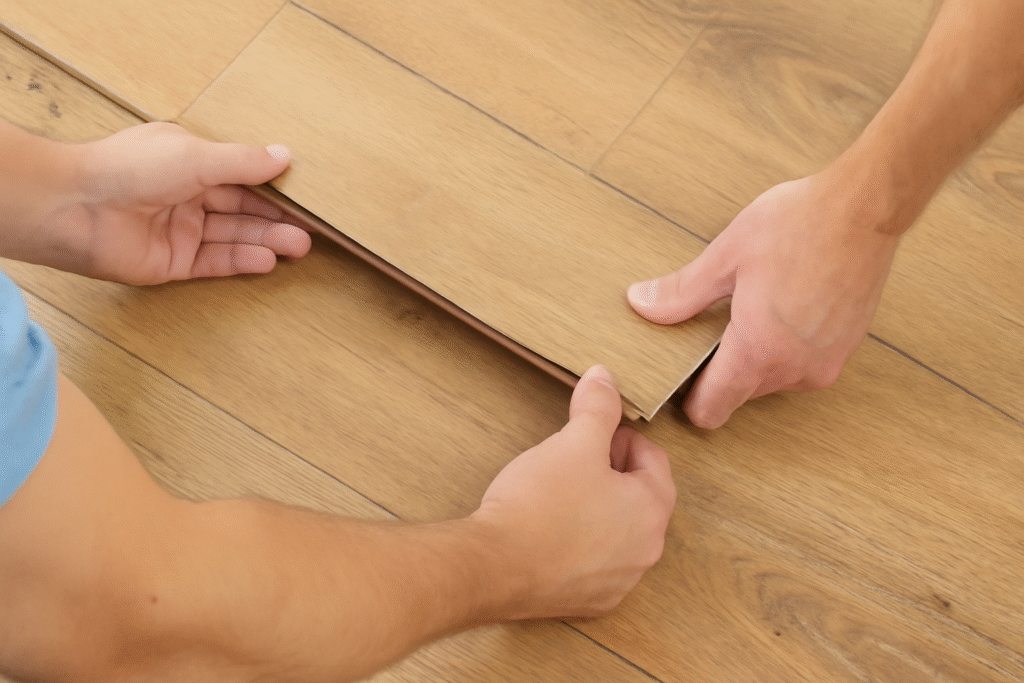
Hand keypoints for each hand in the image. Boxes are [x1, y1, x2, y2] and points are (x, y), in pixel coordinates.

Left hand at [47, 122, 310, 284]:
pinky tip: (267, 259)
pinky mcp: (173, 263)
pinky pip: (215, 262)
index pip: (241, 176)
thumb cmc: (127, 169)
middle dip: (277, 219)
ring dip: (267, 241)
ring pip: (233, 236)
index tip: (306, 196)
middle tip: (312, 229)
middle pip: (242, 209)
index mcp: (189, 161)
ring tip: (299, 247)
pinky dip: (242, 261)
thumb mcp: (197, 155)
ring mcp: (180, 230)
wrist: (77, 208)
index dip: (273, 186)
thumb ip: (243, 162)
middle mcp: (186, 195)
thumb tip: (284, 156)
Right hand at [473, 365, 675, 618]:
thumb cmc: (539, 505)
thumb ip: (596, 407)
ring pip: (618, 532)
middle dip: (613, 473)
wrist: (494, 567)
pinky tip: (552, 531)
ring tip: (562, 493)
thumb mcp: (572, 443)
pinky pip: (595, 563)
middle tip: (577, 459)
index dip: (624, 438)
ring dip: (599, 509)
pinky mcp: (589, 602)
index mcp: (651, 510)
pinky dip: (581, 545)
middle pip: (639, 497)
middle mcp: (645, 551)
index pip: (654, 460)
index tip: (597, 433)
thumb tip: (604, 377)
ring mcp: (618, 582)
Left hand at [627, 174, 900, 428]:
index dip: (689, 397)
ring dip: (755, 355)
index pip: (711, 410)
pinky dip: (784, 346)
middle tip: (712, 323)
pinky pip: (800, 364)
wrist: (865, 207)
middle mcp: (795, 370)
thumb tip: (641, 304)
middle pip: (740, 394)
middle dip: (721, 368)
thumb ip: (681, 292)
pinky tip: (780, 305)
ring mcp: (826, 363)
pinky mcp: (846, 350)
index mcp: (758, 353)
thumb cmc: (798, 225)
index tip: (680, 371)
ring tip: (750, 307)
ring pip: (771, 379)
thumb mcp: (726, 256)